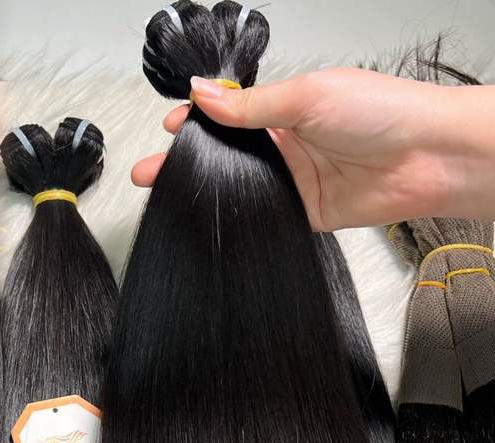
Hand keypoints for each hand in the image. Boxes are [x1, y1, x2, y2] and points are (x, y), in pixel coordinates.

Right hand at [131, 68, 494, 231]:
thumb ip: (249, 106)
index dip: (197, 120)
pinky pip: (258, 213)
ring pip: (235, 184)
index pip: (228, 113)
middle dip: (186, 160)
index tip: (170, 128)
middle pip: (224, 152)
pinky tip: (209, 216)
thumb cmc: (382, 111)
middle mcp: (285, 141)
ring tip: (165, 194)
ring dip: (203, 189)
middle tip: (150, 171)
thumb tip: (201, 94)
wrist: (425, 158)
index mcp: (285, 105)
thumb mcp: (305, 96)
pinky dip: (234, 216)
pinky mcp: (299, 211)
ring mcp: (291, 177)